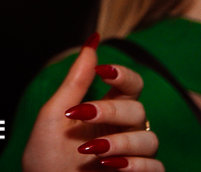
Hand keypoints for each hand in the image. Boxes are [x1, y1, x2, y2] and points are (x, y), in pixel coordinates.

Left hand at [21, 35, 160, 171]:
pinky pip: (155, 167)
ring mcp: (131, 156)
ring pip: (149, 139)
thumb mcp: (54, 116)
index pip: (131, 86)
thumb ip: (75, 82)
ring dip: (121, 141)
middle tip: (84, 115)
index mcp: (105, 112)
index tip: (103, 71)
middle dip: (112, 111)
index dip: (124, 75)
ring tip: (93, 151)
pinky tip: (111, 166)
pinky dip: (136, 165)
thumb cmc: (44, 159)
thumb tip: (92, 42)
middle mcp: (122, 131)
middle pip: (138, 109)